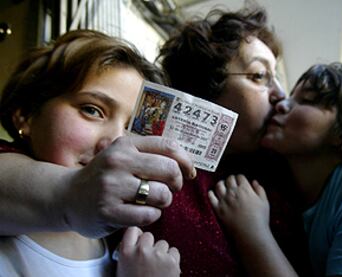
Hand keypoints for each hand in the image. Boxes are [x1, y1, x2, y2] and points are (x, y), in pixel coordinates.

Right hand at [63, 135, 195, 237]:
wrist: (67, 196)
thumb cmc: (105, 176)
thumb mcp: (123, 155)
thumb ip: (151, 154)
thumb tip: (188, 166)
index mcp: (125, 145)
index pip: (169, 146)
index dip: (186, 161)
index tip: (189, 173)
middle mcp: (118, 162)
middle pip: (170, 170)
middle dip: (176, 183)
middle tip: (169, 189)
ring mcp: (112, 187)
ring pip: (162, 195)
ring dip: (164, 201)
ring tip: (153, 201)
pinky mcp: (109, 211)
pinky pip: (148, 215)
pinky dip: (152, 215)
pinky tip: (141, 212)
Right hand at [117, 227, 180, 276]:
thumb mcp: (123, 270)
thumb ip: (128, 254)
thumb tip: (136, 243)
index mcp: (126, 253)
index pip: (133, 230)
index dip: (137, 236)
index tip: (139, 241)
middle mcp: (142, 251)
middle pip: (149, 236)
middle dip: (150, 245)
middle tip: (149, 260)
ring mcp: (158, 255)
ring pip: (163, 244)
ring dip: (162, 253)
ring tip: (158, 268)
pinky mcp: (172, 261)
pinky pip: (174, 252)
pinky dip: (172, 259)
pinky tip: (166, 270)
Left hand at [208, 174, 269, 235]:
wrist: (250, 233)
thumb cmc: (260, 218)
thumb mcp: (264, 202)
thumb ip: (259, 189)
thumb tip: (254, 181)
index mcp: (245, 189)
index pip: (239, 176)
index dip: (240, 178)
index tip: (241, 181)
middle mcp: (233, 192)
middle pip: (229, 179)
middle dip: (231, 179)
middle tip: (232, 183)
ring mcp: (224, 200)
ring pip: (219, 185)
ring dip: (221, 184)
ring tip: (223, 186)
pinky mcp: (218, 209)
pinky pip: (211, 197)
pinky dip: (211, 193)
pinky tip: (213, 193)